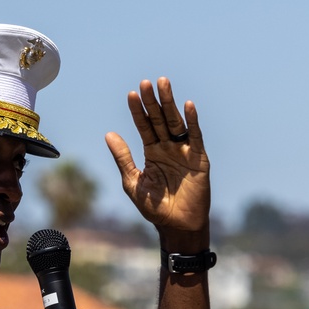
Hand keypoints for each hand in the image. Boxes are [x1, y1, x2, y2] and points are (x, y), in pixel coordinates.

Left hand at [105, 77, 210, 244]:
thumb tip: (109, 134)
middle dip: (153, 101)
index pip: (144, 126)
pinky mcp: (199, 158)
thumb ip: (123, 158)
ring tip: (163, 84)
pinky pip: (196, 136)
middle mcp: (168, 147)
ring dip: (170, 103)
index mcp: (152, 151)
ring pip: (176, 122)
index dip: (138, 111)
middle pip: (160, 119)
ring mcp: (184, 151)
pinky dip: (192, 121)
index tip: (131, 94)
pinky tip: (188, 105)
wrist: (177, 225)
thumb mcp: (133, 182)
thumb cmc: (155, 207)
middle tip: (146, 82)